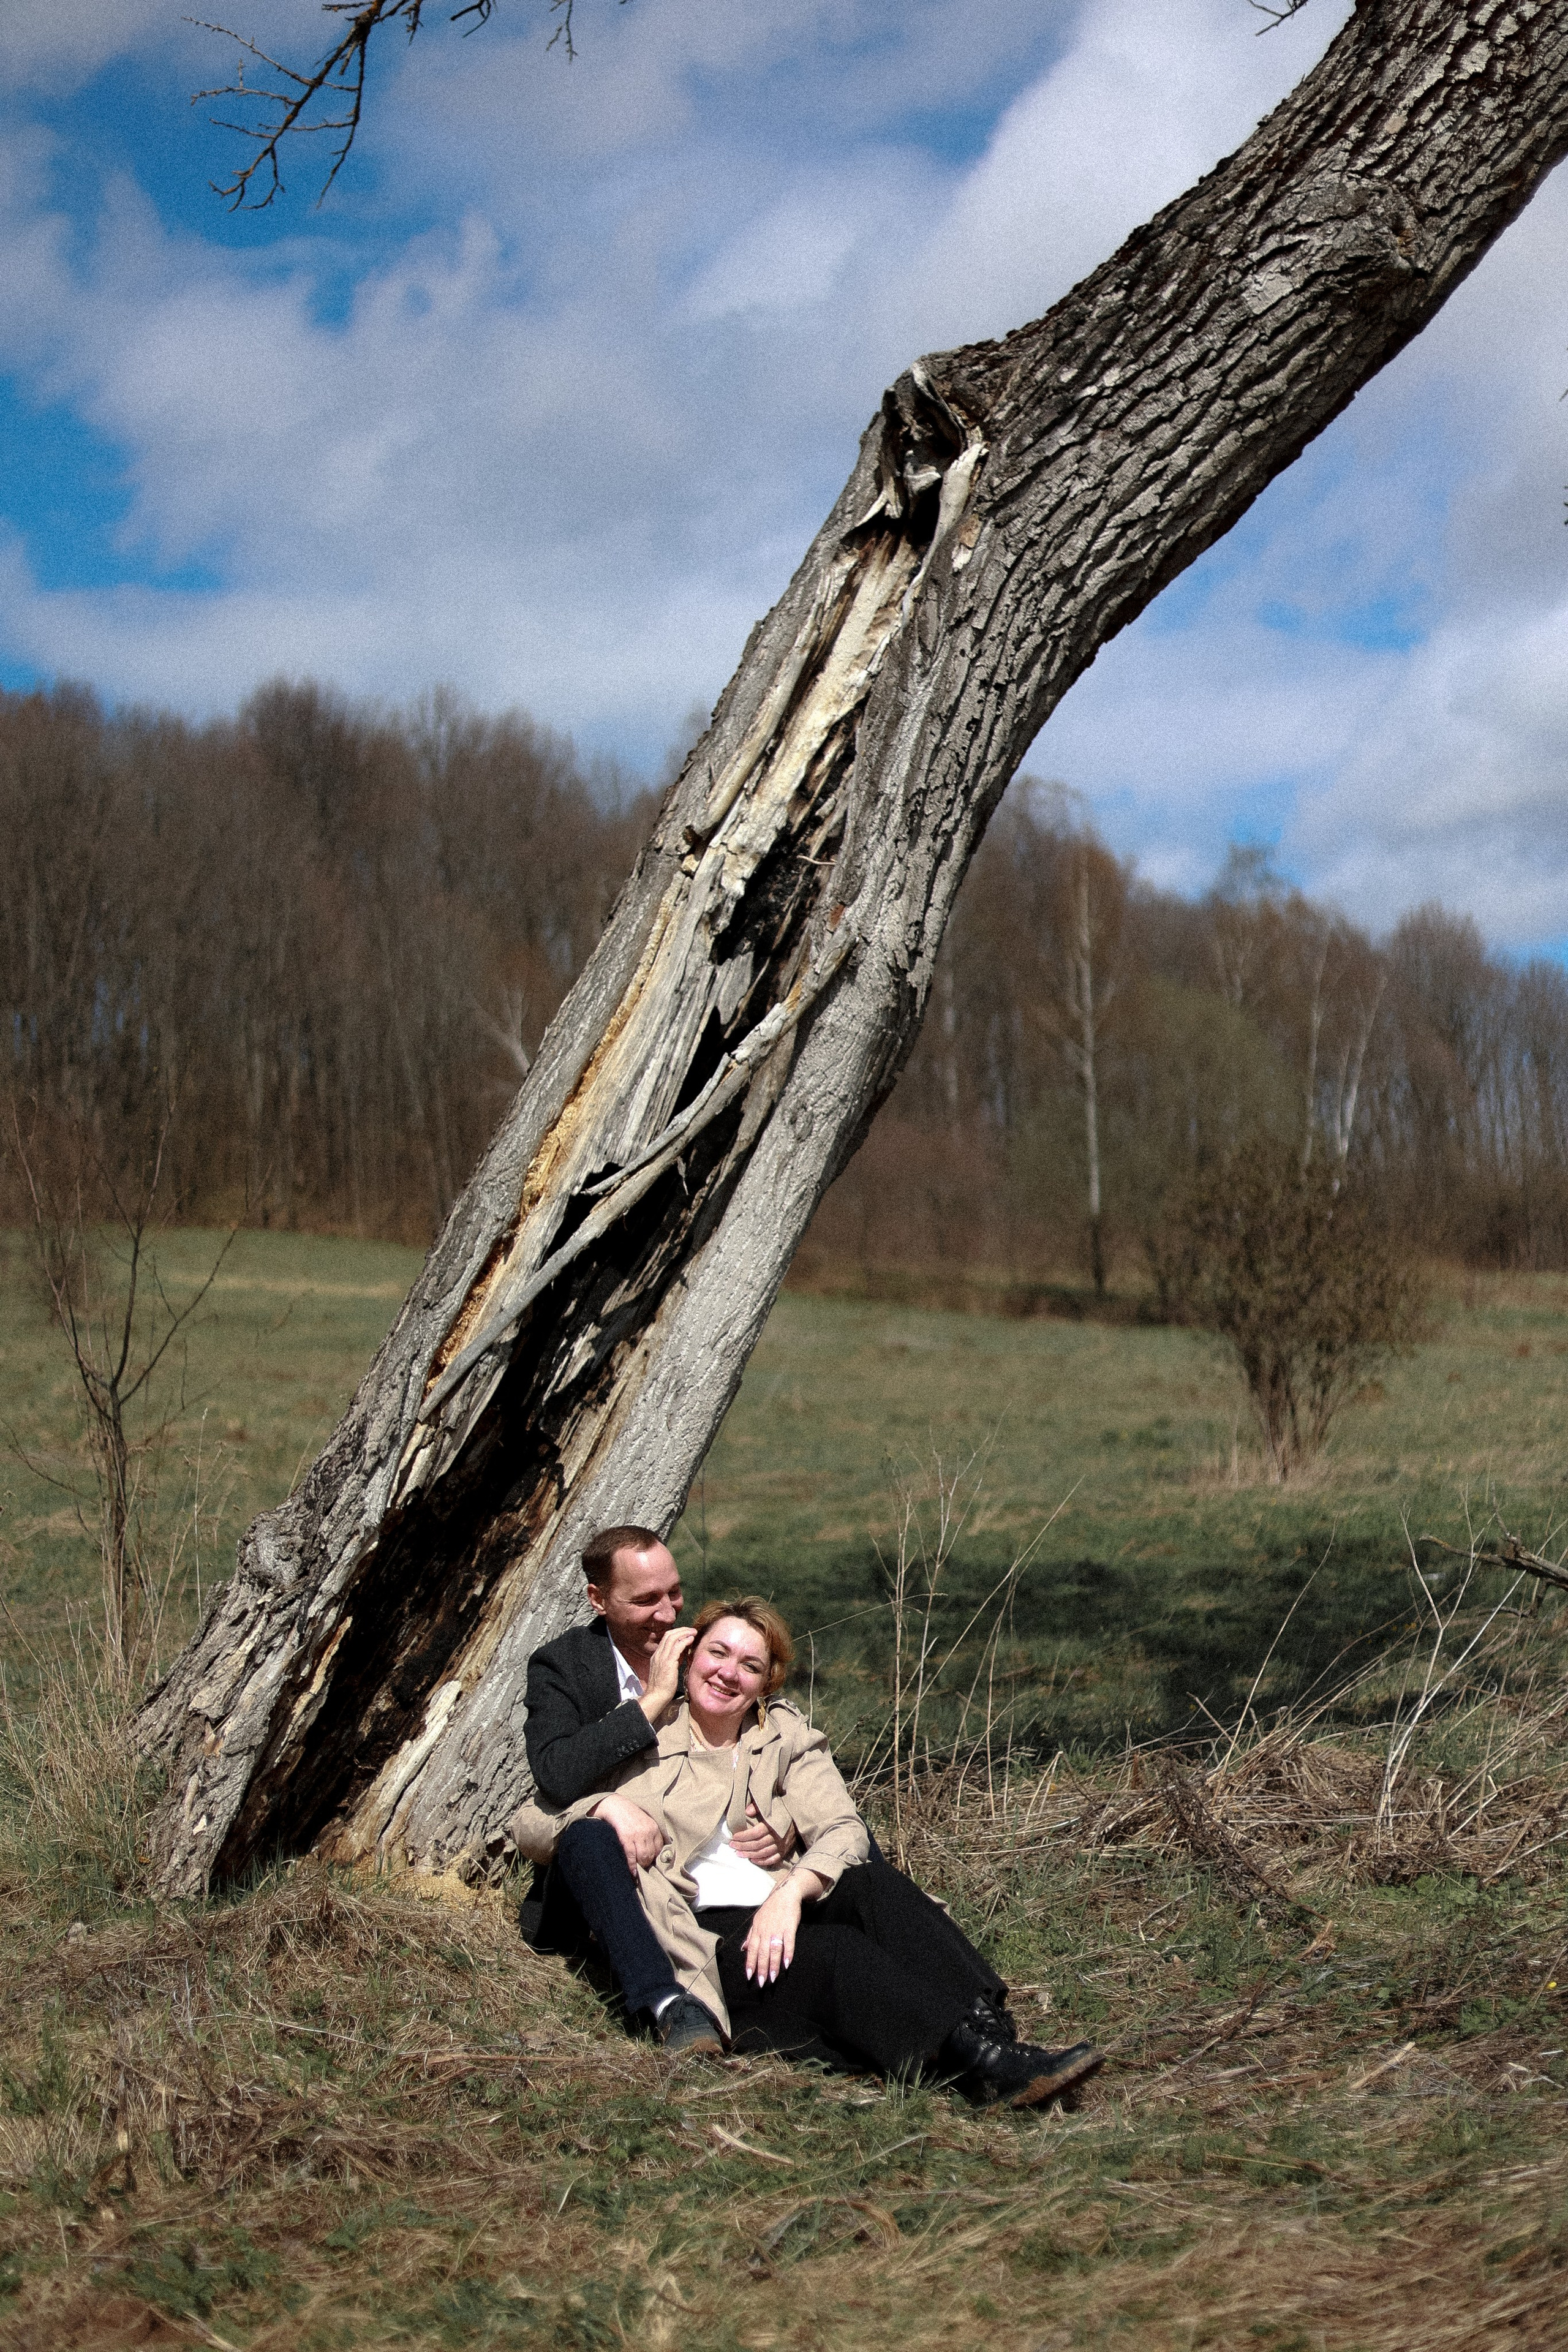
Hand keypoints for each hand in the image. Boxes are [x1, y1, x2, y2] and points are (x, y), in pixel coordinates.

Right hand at [592, 1794, 662, 1870]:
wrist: (613, 1805)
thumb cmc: (627, 1814)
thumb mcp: (643, 1821)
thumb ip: (648, 1834)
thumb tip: (649, 1853)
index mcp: (654, 1827)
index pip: (659, 1848)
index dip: (653, 1857)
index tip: (648, 1862)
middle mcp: (648, 1831)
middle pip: (651, 1854)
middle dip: (646, 1863)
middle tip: (640, 1868)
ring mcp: (638, 1834)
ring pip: (643, 1857)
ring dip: (639, 1866)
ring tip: (636, 1870)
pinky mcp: (627, 1837)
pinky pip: (632, 1857)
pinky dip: (632, 1866)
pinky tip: (631, 1871)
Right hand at [640, 1625, 696, 1719]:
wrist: (656, 1696)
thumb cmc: (663, 1687)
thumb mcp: (667, 1670)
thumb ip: (673, 1661)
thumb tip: (682, 1654)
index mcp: (656, 1656)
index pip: (666, 1639)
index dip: (677, 1633)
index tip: (686, 1633)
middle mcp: (658, 1655)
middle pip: (669, 1635)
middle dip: (681, 1630)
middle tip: (691, 1630)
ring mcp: (662, 1658)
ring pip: (672, 1638)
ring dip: (684, 1633)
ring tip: (693, 1632)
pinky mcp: (668, 1663)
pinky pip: (677, 1647)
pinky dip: (685, 1641)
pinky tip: (691, 1639)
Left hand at [729, 1801, 796, 1867]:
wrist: (801, 1817)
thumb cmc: (783, 1809)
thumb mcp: (772, 1803)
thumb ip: (759, 1806)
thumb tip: (747, 1812)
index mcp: (774, 1824)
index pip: (756, 1832)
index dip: (744, 1836)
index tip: (734, 1836)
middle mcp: (778, 1836)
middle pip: (757, 1844)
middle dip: (743, 1845)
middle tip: (732, 1845)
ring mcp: (782, 1845)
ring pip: (763, 1853)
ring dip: (749, 1854)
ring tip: (738, 1854)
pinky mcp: (785, 1851)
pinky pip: (773, 1859)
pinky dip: (762, 1861)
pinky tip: (752, 1860)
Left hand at [743, 1868, 826, 1984]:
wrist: (785, 1893)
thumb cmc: (771, 1908)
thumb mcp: (757, 1920)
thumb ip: (751, 1936)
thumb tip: (743, 1949)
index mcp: (757, 1930)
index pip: (752, 1949)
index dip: (750, 1963)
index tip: (749, 1976)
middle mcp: (765, 1931)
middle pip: (762, 1952)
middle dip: (761, 1968)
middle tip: (761, 1983)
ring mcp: (778, 1929)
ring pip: (774, 1949)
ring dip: (773, 1964)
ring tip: (772, 1978)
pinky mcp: (790, 1927)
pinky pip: (788, 1942)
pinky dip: (788, 1953)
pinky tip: (787, 1964)